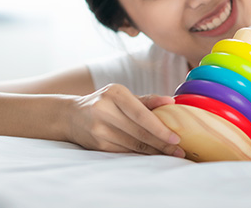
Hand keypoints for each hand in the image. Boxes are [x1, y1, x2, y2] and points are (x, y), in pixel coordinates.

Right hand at [67, 84, 183, 156]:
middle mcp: (104, 111)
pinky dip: (141, 155)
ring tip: (170, 154)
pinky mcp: (98, 145)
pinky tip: (153, 156)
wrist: (71, 116)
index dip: (159, 128)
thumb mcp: (122, 95)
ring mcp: (99, 130)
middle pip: (139, 132)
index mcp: (114, 93)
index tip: (176, 137)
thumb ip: (146, 100)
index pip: (141, 115)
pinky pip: (125, 152)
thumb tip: (171, 101)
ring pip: (133, 145)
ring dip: (154, 152)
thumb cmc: (104, 102)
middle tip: (179, 151)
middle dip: (161, 144)